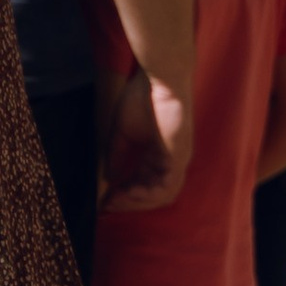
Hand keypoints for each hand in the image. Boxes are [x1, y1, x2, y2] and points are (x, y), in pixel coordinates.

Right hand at [101, 67, 192, 211]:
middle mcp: (171, 160)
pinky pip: (167, 185)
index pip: (144, 182)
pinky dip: (148, 194)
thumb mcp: (122, 132)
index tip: (105, 200)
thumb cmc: (142, 97)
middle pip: (154, 194)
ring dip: (138, 202)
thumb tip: (108, 178)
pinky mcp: (179, 156)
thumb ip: (116, 155)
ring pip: (163, 194)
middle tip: (109, 206)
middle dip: (130, 202)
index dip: (125, 194)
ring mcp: (178, 159)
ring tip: (117, 202)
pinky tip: (128, 192)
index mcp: (159, 153)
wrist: (159, 80)